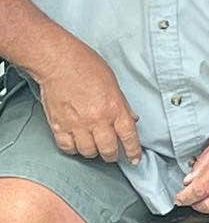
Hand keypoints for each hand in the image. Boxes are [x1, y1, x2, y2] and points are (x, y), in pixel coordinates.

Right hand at [36, 41, 141, 163]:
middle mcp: (97, 119)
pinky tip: (77, 145)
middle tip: (113, 155)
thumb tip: (131, 119)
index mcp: (114, 107)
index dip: (133, 150)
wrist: (59, 63)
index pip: (128, 136)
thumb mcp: (113, 83)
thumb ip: (122, 104)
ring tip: (96, 148)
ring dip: (94, 152)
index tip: (135, 159)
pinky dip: (74, 149)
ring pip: (88, 152)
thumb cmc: (87, 66)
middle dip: (113, 155)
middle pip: (108, 149)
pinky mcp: (59, 127)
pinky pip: (68, 148)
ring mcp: (77, 125)